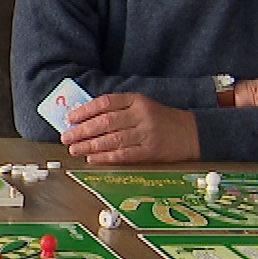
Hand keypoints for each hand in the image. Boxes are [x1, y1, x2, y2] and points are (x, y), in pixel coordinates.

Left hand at [59, 93, 199, 163]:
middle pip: (106, 122)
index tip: (70, 117)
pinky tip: (92, 158)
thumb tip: (85, 118)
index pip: (106, 102)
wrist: (192, 133)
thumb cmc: (160, 119)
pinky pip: (124, 155)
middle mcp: (141, 115)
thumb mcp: (142, 106)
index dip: (85, 110)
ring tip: (74, 149)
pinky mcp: (151, 151)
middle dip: (82, 130)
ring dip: (90, 145)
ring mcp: (147, 134)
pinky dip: (105, 157)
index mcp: (137, 100)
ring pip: (112, 139)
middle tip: (66, 137)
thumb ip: (118, 109)